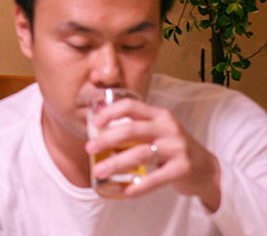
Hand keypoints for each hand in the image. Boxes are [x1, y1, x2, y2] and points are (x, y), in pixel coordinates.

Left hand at [85, 97, 220, 210]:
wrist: (207, 169)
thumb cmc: (172, 148)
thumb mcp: (157, 131)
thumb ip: (135, 129)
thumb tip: (98, 134)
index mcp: (159, 115)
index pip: (131, 105)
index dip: (110, 112)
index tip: (95, 122)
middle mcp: (168, 128)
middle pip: (131, 130)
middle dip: (106, 140)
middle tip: (89, 149)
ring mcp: (177, 148)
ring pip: (140, 154)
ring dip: (116, 164)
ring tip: (99, 172)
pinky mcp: (183, 168)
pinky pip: (155, 179)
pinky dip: (138, 186)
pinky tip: (125, 192)